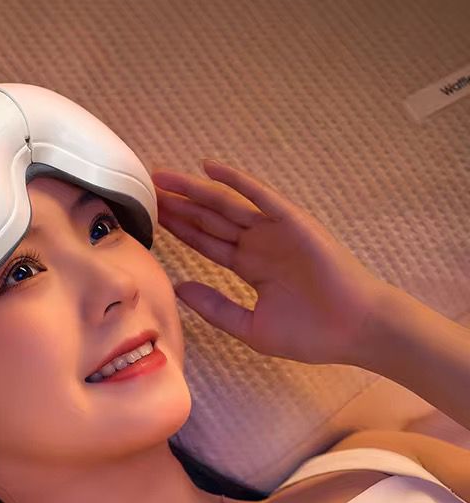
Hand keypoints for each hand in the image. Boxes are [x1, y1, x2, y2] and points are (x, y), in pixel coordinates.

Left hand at [152, 159, 388, 366]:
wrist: (355, 330)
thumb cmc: (311, 334)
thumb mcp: (250, 326)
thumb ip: (215, 307)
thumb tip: (179, 289)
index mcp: (250, 267)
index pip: (206, 242)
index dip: (180, 229)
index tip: (152, 217)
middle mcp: (258, 244)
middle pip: (209, 219)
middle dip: (179, 205)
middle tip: (148, 189)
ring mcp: (274, 231)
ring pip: (225, 204)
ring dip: (194, 190)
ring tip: (163, 177)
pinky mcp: (291, 222)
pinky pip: (259, 196)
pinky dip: (235, 180)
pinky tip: (207, 168)